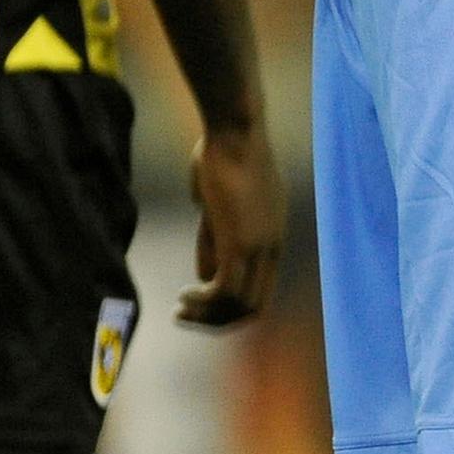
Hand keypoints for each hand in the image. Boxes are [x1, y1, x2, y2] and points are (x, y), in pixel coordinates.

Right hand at [178, 120, 282, 326]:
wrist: (235, 133)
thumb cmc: (222, 160)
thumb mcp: (217, 209)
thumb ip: (213, 242)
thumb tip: (204, 276)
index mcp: (272, 241)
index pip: (260, 294)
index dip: (230, 310)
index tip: (198, 307)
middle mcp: (273, 249)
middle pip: (254, 307)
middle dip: (218, 320)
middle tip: (184, 316)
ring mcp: (260, 246)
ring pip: (240, 304)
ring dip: (208, 314)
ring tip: (180, 310)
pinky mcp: (241, 241)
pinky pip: (226, 289)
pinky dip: (204, 301)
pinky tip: (184, 295)